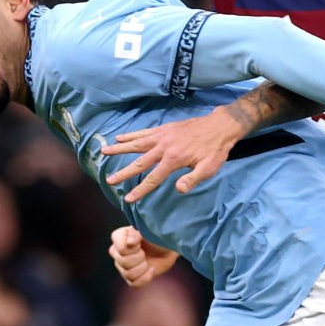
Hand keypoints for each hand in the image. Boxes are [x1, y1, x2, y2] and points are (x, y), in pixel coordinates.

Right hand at [101, 106, 243, 201]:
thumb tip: (178, 190)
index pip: (153, 178)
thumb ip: (193, 179)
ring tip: (103, 151)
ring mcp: (163, 136)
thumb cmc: (216, 150)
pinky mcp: (164, 129)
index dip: (140, 190)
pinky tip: (119, 138)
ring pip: (136, 143)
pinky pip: (144, 133)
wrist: (221, 125)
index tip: (128, 199)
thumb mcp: (209, 168)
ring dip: (119, 148)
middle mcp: (164, 147)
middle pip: (140, 162)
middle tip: (108, 181)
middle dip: (123, 172)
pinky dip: (131, 135)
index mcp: (174, 160)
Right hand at [108, 226, 178, 287]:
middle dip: (139, 257)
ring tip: (148, 261)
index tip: (140, 242)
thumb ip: (137, 234)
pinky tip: (151, 269)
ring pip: (128, 274)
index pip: (120, 248)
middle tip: (145, 252)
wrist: (169, 246)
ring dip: (142, 268)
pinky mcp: (131, 277)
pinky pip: (134, 283)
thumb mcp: (148, 230)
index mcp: (119, 237)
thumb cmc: (158, 235)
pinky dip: (145, 277)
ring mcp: (123, 266)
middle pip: (123, 262)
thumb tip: (129, 242)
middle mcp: (117, 251)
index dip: (133, 248)